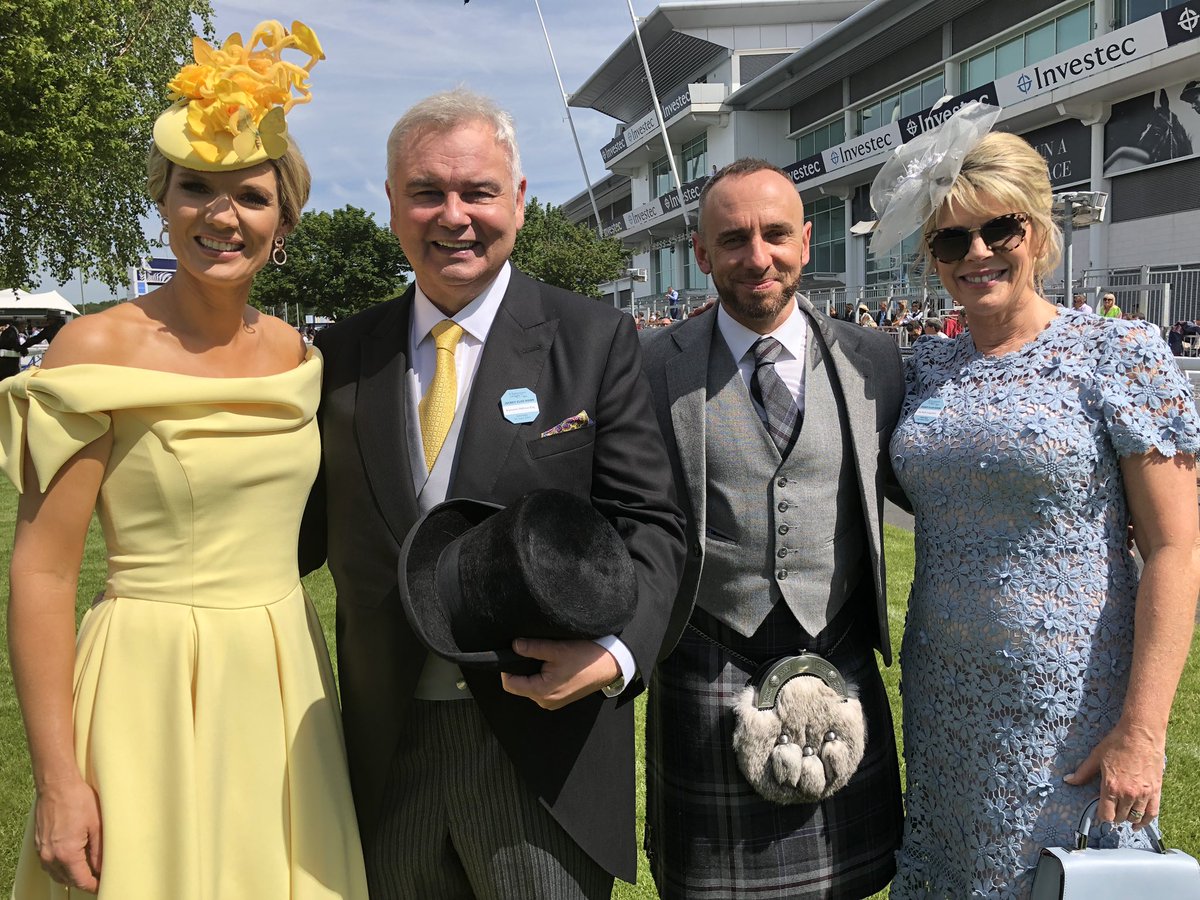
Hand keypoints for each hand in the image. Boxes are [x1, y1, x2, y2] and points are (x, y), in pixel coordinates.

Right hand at [33, 775, 101, 890]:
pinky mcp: (39, 843)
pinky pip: (49, 863)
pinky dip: (61, 866)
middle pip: (68, 880)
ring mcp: (42, 850)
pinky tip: (72, 859)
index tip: (103, 885)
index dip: (94, 886)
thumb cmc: (78, 800)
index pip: (81, 880)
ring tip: (87, 870)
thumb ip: (99, 851)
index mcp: (66, 854)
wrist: (57, 784)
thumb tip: (103, 868)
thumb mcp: (97, 825)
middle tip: (98, 878)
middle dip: (83, 881)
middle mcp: (50, 856)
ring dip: (71, 875)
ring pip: (57, 873)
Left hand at [500, 638, 619, 709]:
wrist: (611, 664)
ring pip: (531, 685)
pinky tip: (553, 664)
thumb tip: (514, 645)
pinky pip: (543, 687)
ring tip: (545, 657)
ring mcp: (554, 701)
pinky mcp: (560, 697)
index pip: (510, 684)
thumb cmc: (586, 657)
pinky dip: (543, 675)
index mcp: (542, 692)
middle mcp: (546, 701)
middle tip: (532, 651)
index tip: (513, 652)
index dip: (507, 668)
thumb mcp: (557, 649)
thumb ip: (533, 648)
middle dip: (522, 668)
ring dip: (533, 671)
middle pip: (520, 685)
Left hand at [1064, 722, 1163, 829]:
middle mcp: (1128, 794)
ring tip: (1123, 816)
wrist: (1141, 734)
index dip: (1102, 816)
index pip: (1106, 814)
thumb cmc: (1117, 743)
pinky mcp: (1156, 791)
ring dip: (1128, 819)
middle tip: (1111, 810)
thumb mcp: (1096, 756)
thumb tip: (1068, 780)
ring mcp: (1144, 794)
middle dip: (1114, 816)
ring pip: (1135, 817)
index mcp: (1111, 786)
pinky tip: (1139, 823)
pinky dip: (1145, 821)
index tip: (1100, 812)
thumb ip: (1082, 772)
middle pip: (1120, 817)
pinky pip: (1152, 813)